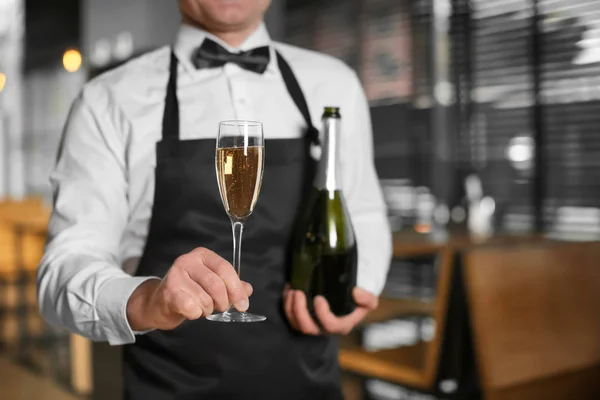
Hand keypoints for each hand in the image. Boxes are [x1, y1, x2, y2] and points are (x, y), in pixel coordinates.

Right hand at [127, 248, 252, 330]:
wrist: (159, 303)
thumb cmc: (189, 292)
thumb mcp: (211, 285)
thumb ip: (231, 286)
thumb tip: (248, 290)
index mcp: (202, 255)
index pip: (225, 268)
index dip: (237, 288)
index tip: (243, 305)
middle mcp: (187, 261)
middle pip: (216, 284)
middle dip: (224, 302)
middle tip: (221, 308)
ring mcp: (176, 276)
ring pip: (205, 299)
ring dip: (208, 309)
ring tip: (202, 307)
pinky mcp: (168, 292)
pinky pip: (193, 308)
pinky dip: (196, 314)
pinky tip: (191, 311)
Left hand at [283, 286, 377, 334]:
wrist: (347, 299)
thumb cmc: (356, 301)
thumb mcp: (369, 300)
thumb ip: (367, 298)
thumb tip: (355, 292)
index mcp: (341, 325)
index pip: (331, 326)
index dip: (322, 314)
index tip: (319, 298)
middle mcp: (324, 328)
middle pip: (308, 328)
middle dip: (300, 311)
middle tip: (298, 292)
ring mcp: (312, 324)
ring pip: (295, 323)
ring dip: (290, 307)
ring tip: (292, 290)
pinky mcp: (301, 319)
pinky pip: (289, 316)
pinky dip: (286, 303)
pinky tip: (288, 289)